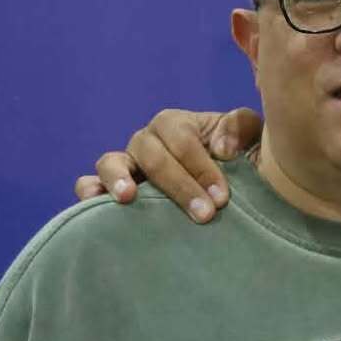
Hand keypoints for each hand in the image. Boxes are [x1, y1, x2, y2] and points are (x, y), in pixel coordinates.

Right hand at [72, 108, 261, 221]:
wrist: (228, 189)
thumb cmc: (238, 161)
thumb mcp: (251, 139)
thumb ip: (242, 128)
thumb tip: (222, 148)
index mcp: (177, 125)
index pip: (183, 141)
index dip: (202, 168)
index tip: (222, 198)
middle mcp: (147, 141)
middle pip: (153, 155)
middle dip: (179, 186)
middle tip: (204, 215)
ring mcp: (125, 163)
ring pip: (111, 161)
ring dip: (118, 177)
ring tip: (128, 197)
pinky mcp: (112, 187)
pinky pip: (89, 183)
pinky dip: (89, 191)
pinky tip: (94, 203)